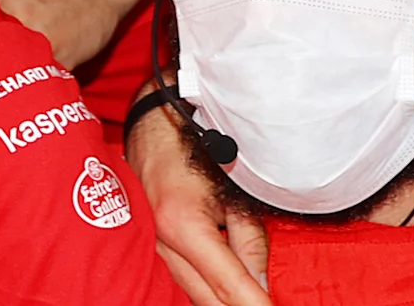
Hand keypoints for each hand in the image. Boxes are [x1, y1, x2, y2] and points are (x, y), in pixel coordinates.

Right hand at [128, 93, 271, 305]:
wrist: (152, 125)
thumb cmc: (195, 146)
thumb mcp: (232, 189)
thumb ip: (249, 239)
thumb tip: (261, 284)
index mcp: (182, 226)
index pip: (228, 284)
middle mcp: (161, 242)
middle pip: (207, 299)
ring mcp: (152, 246)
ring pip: (193, 293)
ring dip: (223, 302)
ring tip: (253, 301)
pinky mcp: (152, 245)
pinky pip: (184, 279)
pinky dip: (208, 291)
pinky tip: (229, 295)